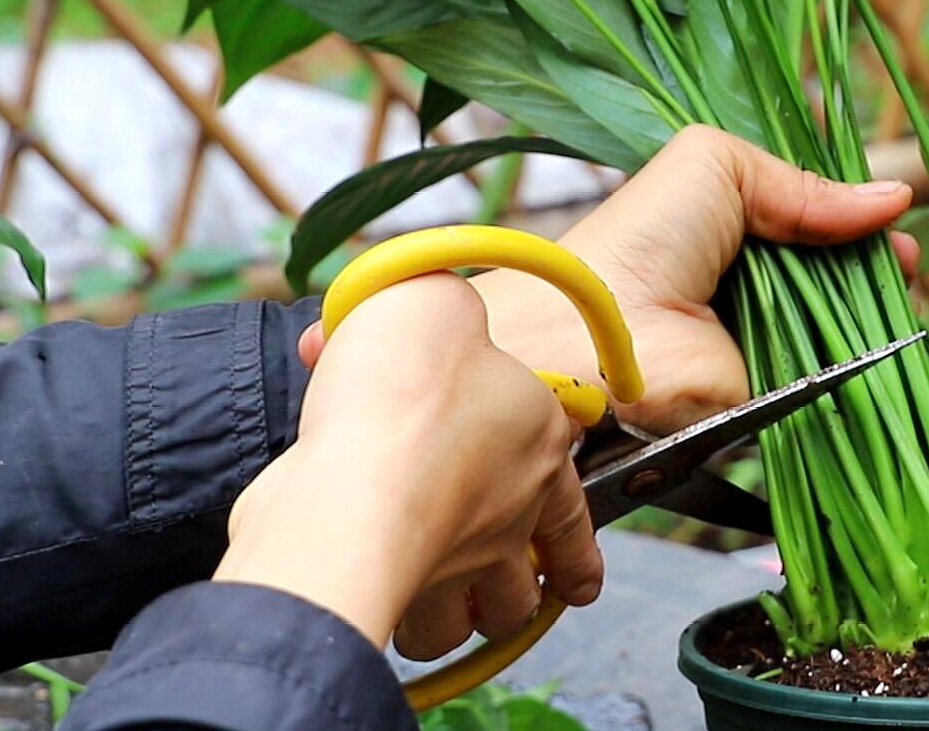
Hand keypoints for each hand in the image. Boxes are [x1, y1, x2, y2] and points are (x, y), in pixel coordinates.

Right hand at [216, 275, 599, 648]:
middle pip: (524, 587)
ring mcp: (454, 569)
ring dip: (459, 616)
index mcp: (538, 446)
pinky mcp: (393, 597)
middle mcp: (507, 520)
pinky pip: (406, 625)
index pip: (572, 512)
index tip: (580, 580)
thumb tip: (436, 312)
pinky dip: (397, 619)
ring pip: (471, 622)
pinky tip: (379, 592)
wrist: (348, 471)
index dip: (575, 550)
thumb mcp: (434, 303)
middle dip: (512, 593)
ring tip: (440, 604)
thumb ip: (444, 310)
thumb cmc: (406, 392)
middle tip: (500, 592)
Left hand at [300, 125, 918, 432]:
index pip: (812, 230)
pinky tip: (891, 340)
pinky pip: (834, 383)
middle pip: (835, 281)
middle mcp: (748, 292)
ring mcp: (764, 349)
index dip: (856, 228)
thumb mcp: (717, 168)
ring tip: (901, 289)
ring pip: (844, 332)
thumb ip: (803, 184)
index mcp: (730, 234)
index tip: (896, 226)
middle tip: (904, 261)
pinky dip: (864, 365)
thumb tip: (893, 196)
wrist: (598, 337)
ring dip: (877, 314)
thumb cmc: (639, 241)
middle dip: (875, 270)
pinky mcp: (775, 403)